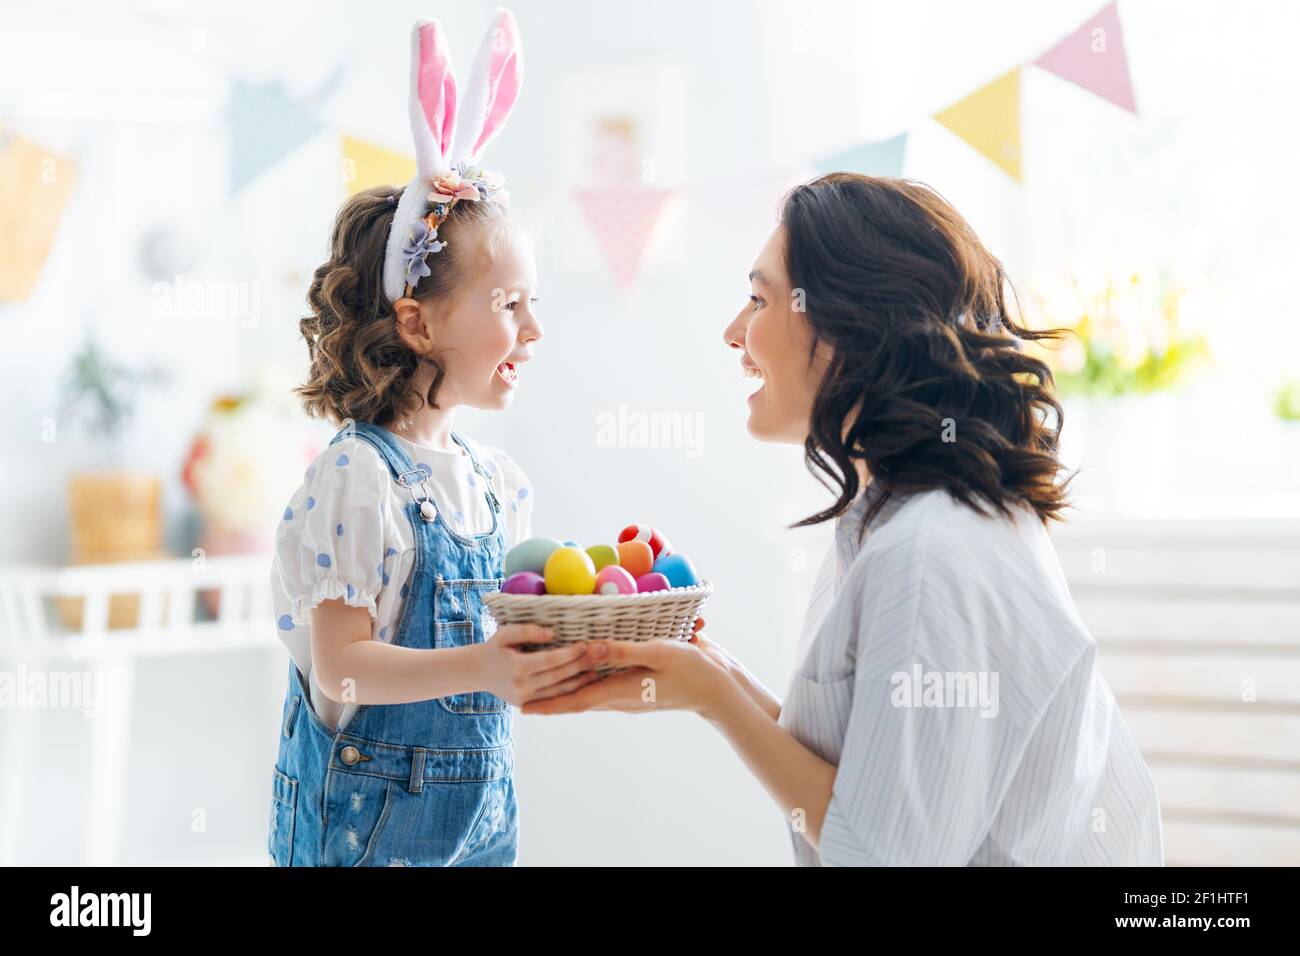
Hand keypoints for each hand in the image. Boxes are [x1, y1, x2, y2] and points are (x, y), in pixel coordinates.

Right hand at [474, 624, 605, 705]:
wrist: (478, 672)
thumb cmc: (495, 648)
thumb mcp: (505, 633)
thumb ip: (528, 631)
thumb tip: (552, 634)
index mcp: (516, 667)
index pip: (550, 660)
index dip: (569, 654)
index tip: (586, 644)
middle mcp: (522, 686)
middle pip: (559, 676)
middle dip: (581, 665)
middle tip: (601, 654)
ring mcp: (525, 699)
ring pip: (559, 692)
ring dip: (581, 682)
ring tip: (599, 671)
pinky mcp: (528, 705)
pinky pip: (554, 699)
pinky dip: (571, 692)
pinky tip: (584, 684)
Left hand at [519, 619, 736, 717]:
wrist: (718, 690)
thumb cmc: (690, 670)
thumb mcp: (657, 653)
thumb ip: (623, 651)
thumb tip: (590, 648)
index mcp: (621, 691)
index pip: (577, 700)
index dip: (549, 704)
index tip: (525, 709)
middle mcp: (621, 697)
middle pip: (579, 699)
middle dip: (552, 698)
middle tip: (526, 696)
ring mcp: (631, 695)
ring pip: (592, 693)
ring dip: (569, 689)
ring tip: (546, 684)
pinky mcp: (641, 688)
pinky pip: (607, 686)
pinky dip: (590, 680)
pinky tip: (585, 672)